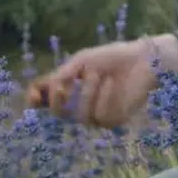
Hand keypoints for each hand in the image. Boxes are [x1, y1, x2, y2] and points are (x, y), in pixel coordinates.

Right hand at [26, 38, 158, 127]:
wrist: (143, 59)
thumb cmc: (112, 57)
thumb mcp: (82, 61)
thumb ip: (60, 76)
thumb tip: (38, 94)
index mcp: (70, 88)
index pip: (44, 100)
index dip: (35, 100)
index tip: (34, 97)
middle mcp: (81, 105)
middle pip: (59, 113)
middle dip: (61, 98)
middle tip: (66, 84)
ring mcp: (97, 115)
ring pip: (79, 116)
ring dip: (87, 92)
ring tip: (100, 75)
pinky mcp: (114, 120)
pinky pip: (100, 116)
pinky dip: (103, 97)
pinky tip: (112, 84)